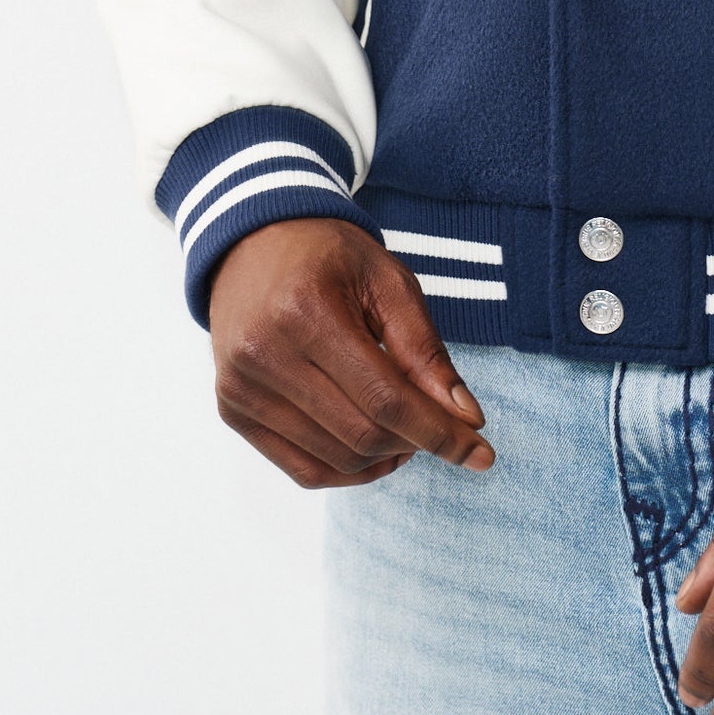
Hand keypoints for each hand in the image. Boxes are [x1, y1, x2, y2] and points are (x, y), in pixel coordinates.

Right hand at [207, 216, 493, 489]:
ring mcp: (241, 388)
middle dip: (418, 442)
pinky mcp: (232, 410)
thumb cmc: (328, 257)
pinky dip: (349, 471)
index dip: (439, 432)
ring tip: (408, 429)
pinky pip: (302, 469)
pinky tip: (375, 449)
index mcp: (305, 311)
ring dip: (386, 458)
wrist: (252, 243)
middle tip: (446, 427)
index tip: (481, 452)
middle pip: (361, 435)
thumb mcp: (388, 281)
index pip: (385, 398)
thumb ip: (425, 350)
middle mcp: (264, 355)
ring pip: (335, 460)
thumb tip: (466, 418)